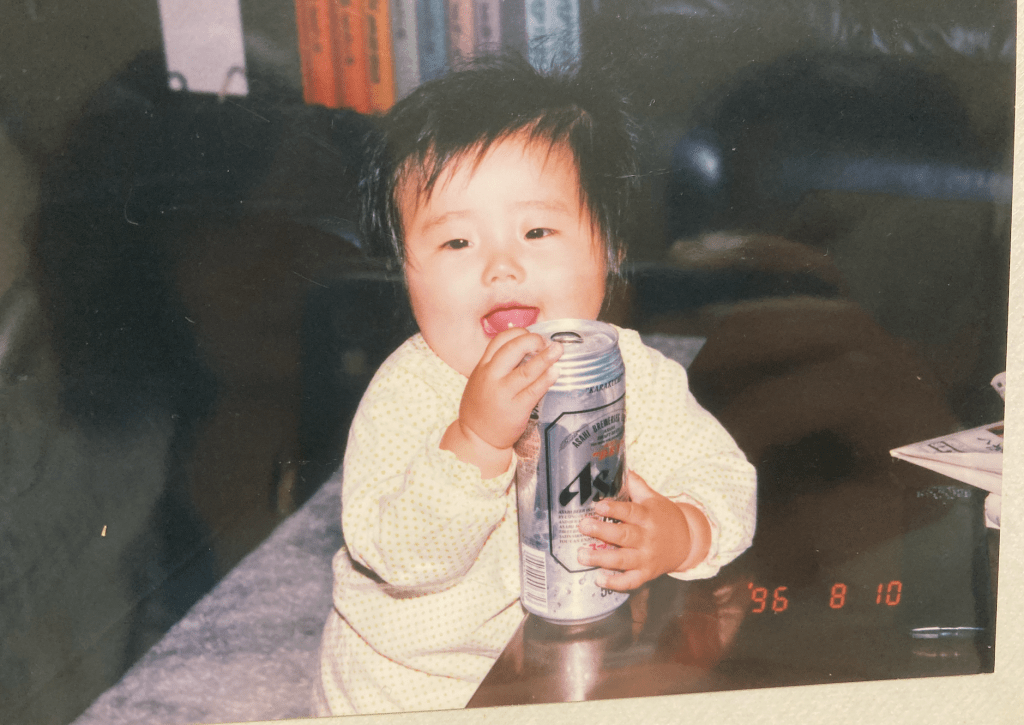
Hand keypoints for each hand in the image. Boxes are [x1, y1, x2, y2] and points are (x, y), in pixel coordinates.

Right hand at [441, 328, 561, 476]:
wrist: (476, 437)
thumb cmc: (482, 406)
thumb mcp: (481, 379)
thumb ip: (498, 364)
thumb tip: (527, 346)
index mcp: (482, 366)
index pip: (500, 339)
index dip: (519, 332)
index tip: (532, 335)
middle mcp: (491, 376)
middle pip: (513, 349)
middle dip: (533, 340)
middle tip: (546, 342)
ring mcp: (503, 393)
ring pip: (526, 370)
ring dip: (545, 358)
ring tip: (559, 350)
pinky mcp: (515, 409)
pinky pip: (534, 391)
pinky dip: (546, 379)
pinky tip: (556, 372)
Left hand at [576, 471, 710, 590]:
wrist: (688, 541)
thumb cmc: (664, 517)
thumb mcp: (653, 498)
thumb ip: (636, 485)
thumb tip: (621, 466)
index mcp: (648, 516)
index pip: (631, 512)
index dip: (614, 508)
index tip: (598, 505)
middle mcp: (647, 538)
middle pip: (624, 536)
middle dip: (602, 531)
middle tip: (582, 526)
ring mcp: (647, 558)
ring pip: (623, 560)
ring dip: (601, 559)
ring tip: (581, 555)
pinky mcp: (647, 574)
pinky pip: (631, 581)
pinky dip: (615, 582)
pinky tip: (599, 579)